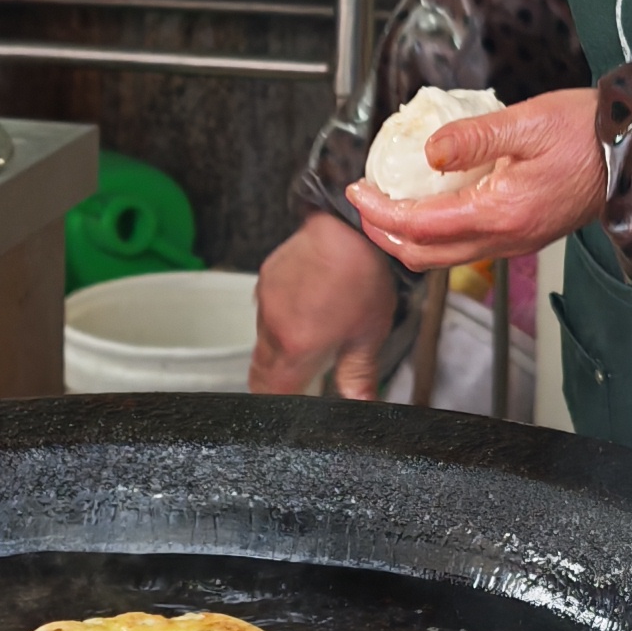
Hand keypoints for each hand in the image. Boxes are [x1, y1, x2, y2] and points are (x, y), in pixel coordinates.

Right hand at [251, 213, 400, 396]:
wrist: (349, 225)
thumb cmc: (362, 276)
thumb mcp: (369, 335)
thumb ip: (358, 376)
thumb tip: (360, 405)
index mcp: (295, 347)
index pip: (268, 390)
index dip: (277, 402)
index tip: (290, 404)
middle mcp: (272, 325)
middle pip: (261, 368)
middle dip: (277, 378)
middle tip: (300, 378)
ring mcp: (266, 299)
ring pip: (264, 337)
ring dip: (281, 344)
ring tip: (311, 334)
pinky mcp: (267, 277)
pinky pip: (267, 307)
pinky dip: (281, 315)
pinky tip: (307, 305)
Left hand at [348, 86, 603, 274]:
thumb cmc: (588, 134)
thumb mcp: (527, 121)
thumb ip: (474, 138)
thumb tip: (428, 152)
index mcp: (502, 212)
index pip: (421, 225)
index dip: (381, 211)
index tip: (357, 189)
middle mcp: (506, 237)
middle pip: (426, 255)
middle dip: (385, 232)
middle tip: (364, 201)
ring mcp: (516, 241)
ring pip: (446, 256)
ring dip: (409, 235)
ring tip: (390, 202)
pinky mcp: (523, 234)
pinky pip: (468, 245)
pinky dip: (437, 231)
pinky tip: (431, 201)